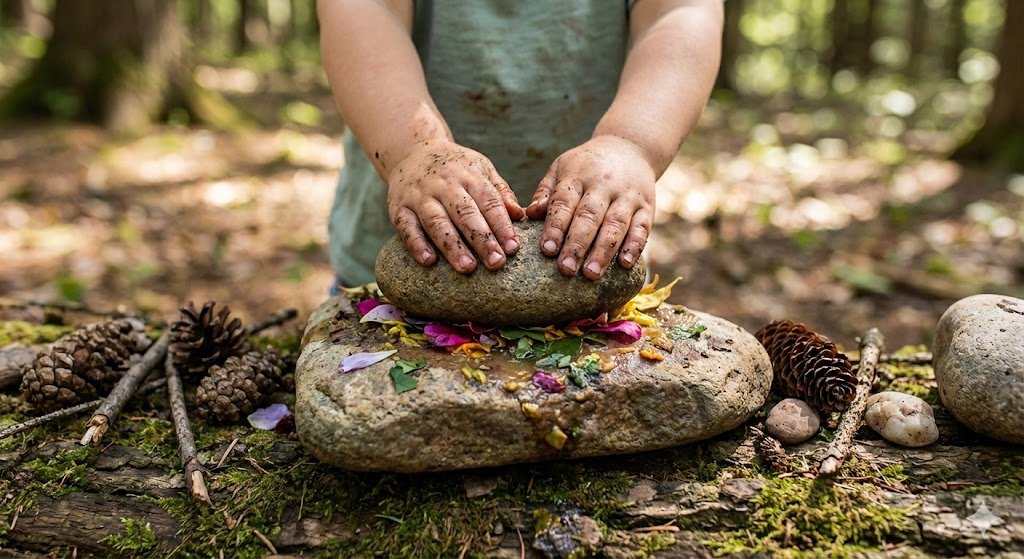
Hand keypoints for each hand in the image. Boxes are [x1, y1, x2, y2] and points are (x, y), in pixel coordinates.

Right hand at [387, 139, 525, 272]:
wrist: (412, 150)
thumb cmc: (455, 168)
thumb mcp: (480, 169)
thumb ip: (500, 192)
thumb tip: (520, 215)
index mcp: (469, 175)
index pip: (488, 201)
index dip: (501, 225)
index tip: (513, 248)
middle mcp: (443, 184)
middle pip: (465, 213)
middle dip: (482, 239)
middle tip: (496, 263)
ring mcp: (419, 196)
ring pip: (437, 222)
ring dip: (452, 246)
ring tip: (467, 268)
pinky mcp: (399, 208)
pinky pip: (407, 227)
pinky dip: (417, 244)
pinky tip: (429, 261)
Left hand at [526, 135, 655, 279]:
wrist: (630, 147)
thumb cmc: (587, 166)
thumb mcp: (562, 168)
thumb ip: (546, 192)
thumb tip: (530, 214)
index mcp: (578, 176)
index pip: (564, 202)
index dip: (556, 227)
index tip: (547, 250)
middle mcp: (604, 185)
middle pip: (590, 216)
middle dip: (577, 244)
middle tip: (566, 270)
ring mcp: (627, 196)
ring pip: (616, 225)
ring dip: (604, 251)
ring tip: (591, 274)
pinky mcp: (647, 207)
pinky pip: (642, 228)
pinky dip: (635, 246)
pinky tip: (625, 264)